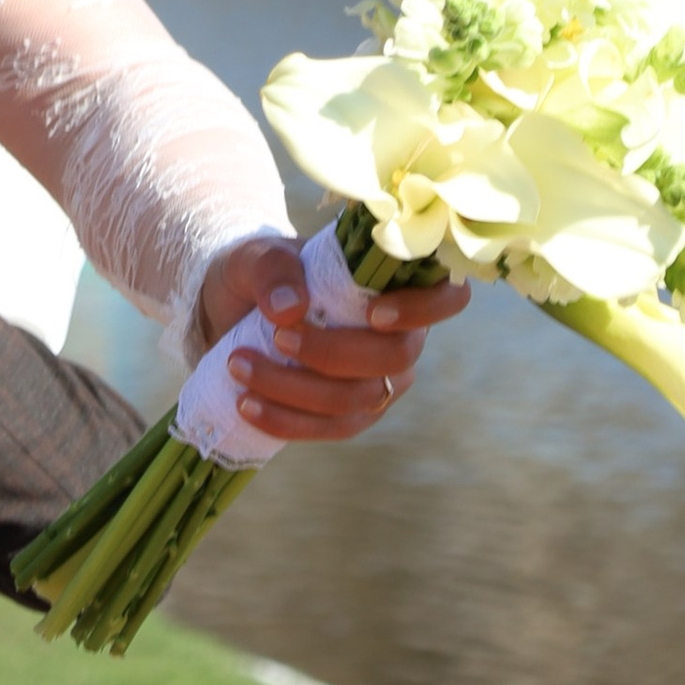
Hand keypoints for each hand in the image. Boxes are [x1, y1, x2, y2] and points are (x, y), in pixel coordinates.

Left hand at [196, 234, 469, 444]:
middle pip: (394, 358)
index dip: (423, 310)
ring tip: (239, 366)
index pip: (447, 298)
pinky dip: (285, 420)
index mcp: (398, 286)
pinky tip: (245, 404)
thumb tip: (291, 309)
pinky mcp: (348, 415)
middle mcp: (401, 338)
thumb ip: (274, 270)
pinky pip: (328, 429)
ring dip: (295, 389)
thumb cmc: (267, 274)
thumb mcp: (260, 255)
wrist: (237, 307)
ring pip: (357, 400)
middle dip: (332, 353)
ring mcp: (379, 382)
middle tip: (277, 335)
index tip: (373, 313)